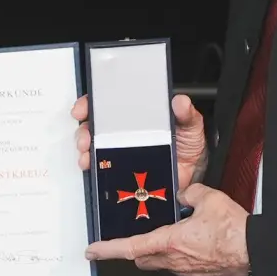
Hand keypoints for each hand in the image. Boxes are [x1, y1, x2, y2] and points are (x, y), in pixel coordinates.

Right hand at [73, 93, 208, 189]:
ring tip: (88, 154)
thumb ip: (185, 113)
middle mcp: (124, 131)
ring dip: (86, 150)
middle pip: (95, 126)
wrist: (193, 174)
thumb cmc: (188, 144)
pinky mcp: (122, 170)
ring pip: (94, 147)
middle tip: (85, 137)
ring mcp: (121, 151)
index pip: (109, 104)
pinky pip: (103, 168)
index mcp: (137, 116)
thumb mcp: (189, 124)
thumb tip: (179, 101)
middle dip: (84, 130)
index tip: (84, 108)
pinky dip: (94, 167)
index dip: (92, 103)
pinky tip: (93, 167)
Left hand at [83, 184, 249, 275]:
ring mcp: (187, 272)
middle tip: (134, 236)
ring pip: (162, 263)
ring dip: (160, 251)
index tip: (92, 250)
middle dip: (134, 249)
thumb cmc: (234, 231)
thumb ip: (190, 193)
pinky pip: (182, 266)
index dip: (108, 249)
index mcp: (170, 242)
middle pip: (142, 258)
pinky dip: (181, 255)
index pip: (130, 247)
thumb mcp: (209, 198)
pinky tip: (194, 242)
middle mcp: (174, 261)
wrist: (258, 254)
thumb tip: (184, 195)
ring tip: (173, 233)